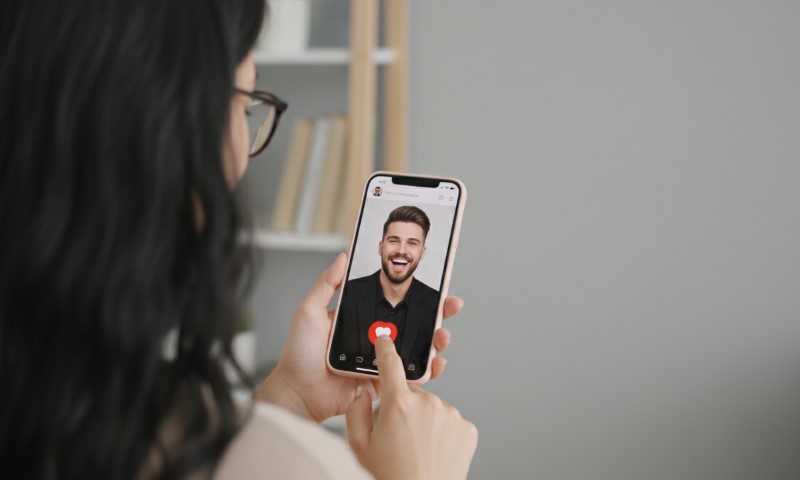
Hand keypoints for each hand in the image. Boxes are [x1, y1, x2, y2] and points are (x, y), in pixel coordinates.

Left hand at [254, 253, 463, 421]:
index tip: (437, 284)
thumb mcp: (309, 311)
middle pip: (415, 323)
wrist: (297, 392)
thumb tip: (343, 258)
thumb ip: (327, 285)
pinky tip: (435, 363)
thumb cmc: (299, 354)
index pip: (396, 302)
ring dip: (436, 341)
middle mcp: (376, 338)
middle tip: (452, 306)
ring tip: (443, 336)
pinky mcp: (384, 382)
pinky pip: (410, 377)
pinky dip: (427, 371)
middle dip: (438, 315)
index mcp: (363, 318)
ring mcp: (382, 361)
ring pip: (418, 349)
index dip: (417, 294)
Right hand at [346, 336, 477, 479]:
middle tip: (397, 435)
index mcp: (398, 405)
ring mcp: (451, 415)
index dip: (385, 349)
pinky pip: (450, 422)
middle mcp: (428, 404)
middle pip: (412, 393)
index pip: (390, 365)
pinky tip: (433, 451)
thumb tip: (363, 392)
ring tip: (417, 448)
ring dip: (424, 420)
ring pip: (432, 408)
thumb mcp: (359, 446)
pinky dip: (442, 432)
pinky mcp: (467, 428)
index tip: (385, 339)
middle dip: (403, 407)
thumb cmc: (390, 478)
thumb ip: (356, 411)